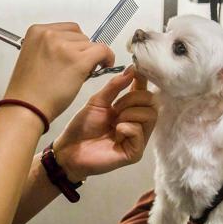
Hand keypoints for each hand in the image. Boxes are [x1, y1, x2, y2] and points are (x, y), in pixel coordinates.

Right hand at [2, 23, 114, 122]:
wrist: (26, 108)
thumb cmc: (28, 90)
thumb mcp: (33, 57)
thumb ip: (50, 47)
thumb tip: (74, 48)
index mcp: (37, 31)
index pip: (67, 28)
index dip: (74, 43)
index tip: (75, 53)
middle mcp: (50, 34)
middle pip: (80, 35)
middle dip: (81, 50)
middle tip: (75, 67)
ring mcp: (64, 46)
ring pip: (91, 44)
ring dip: (90, 57)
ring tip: (78, 74)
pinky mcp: (78, 60)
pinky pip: (102, 51)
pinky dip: (107, 58)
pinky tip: (105, 66)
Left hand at [52, 66, 155, 181]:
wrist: (70, 149)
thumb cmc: (83, 126)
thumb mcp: (98, 101)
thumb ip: (115, 86)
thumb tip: (132, 70)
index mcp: (130, 109)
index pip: (145, 92)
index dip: (143, 80)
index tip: (136, 71)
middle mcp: (138, 123)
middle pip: (152, 102)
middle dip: (133, 99)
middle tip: (115, 107)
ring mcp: (138, 139)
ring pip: (150, 115)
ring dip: (129, 113)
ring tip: (113, 122)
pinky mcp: (135, 153)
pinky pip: (140, 132)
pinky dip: (126, 128)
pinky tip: (115, 133)